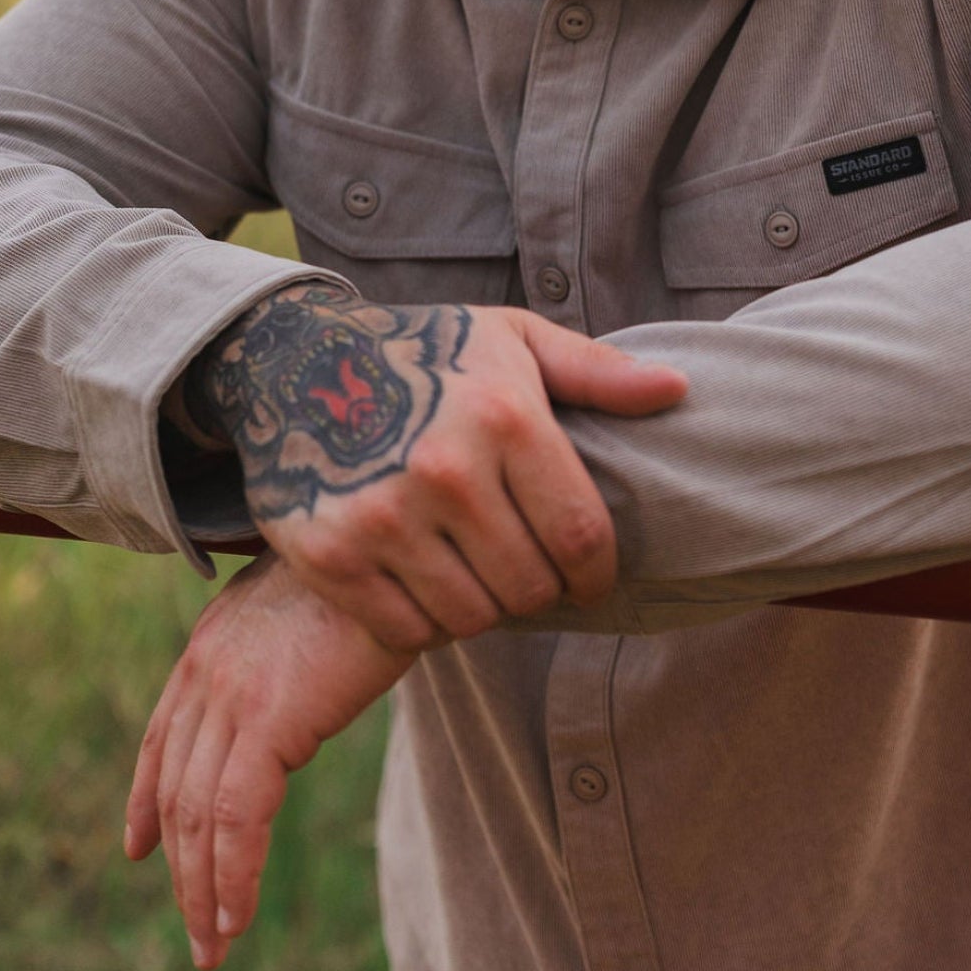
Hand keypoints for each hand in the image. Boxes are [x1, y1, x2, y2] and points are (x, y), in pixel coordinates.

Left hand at [123, 553, 412, 967]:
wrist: (394, 537)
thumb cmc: (370, 571)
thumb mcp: (307, 607)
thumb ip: (280, 647)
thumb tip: (296, 673)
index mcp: (210, 646)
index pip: (161, 737)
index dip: (144, 799)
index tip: (138, 848)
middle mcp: (205, 672)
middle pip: (175, 791)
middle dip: (180, 869)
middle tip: (197, 932)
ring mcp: (230, 695)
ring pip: (199, 816)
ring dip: (204, 891)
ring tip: (215, 946)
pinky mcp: (267, 719)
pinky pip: (236, 819)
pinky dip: (232, 876)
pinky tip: (236, 917)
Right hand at [190, 283, 687, 651]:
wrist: (293, 358)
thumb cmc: (425, 352)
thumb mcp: (512, 340)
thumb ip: (597, 373)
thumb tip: (677, 391)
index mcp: (504, 417)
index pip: (581, 537)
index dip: (596, 574)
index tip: (588, 579)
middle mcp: (446, 469)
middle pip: (529, 586)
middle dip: (540, 589)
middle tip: (524, 571)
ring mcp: (383, 516)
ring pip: (472, 617)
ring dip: (484, 606)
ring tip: (476, 572)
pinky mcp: (332, 555)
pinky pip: (407, 630)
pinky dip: (425, 621)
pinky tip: (425, 582)